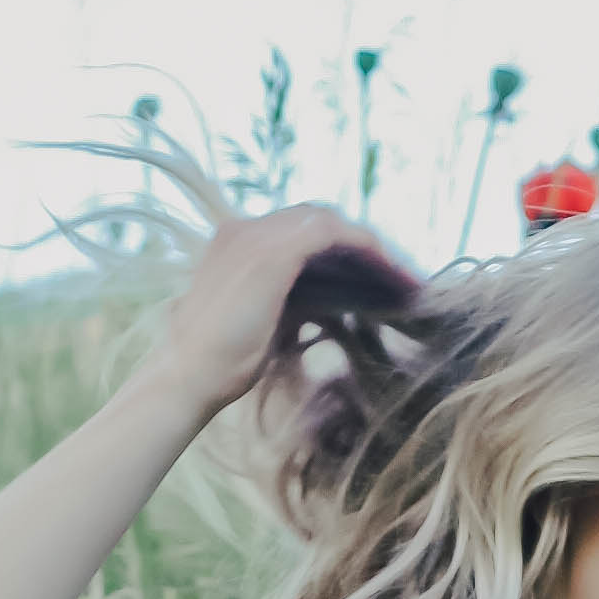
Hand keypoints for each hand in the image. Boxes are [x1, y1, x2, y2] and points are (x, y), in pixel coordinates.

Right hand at [141, 199, 418, 417]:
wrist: (189, 377)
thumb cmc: (221, 365)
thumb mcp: (267, 322)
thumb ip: (297, 300)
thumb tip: (338, 301)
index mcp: (239, 242)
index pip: (302, 232)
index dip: (344, 253)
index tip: (379, 281)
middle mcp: (246, 228)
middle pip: (320, 221)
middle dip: (364, 249)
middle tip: (402, 279)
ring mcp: (257, 234)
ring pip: (332, 224)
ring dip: (374, 250)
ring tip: (409, 281)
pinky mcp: (274, 251)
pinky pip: (336, 235)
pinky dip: (368, 251)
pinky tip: (394, 276)